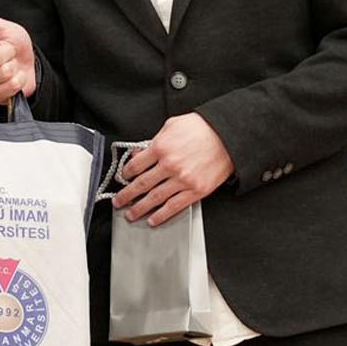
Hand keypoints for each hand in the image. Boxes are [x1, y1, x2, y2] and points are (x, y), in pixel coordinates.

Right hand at [0, 18, 36, 103]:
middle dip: (7, 53)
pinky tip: (14, 77)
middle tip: (7, 53)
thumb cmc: (13, 45)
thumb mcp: (4, 28)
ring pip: (4, 73)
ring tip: (10, 65)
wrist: (26, 63)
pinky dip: (18, 79)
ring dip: (13, 66)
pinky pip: (10, 87)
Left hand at [113, 113, 234, 226]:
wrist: (228, 136)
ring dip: (140, 208)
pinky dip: (161, 215)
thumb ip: (153, 140)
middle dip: (126, 195)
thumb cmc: (202, 128)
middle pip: (141, 185)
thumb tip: (139, 153)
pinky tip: (152, 219)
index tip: (123, 179)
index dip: (125, 174)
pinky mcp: (196, 190)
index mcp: (161, 147)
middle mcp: (169, 165)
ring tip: (131, 214)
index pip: (135, 165)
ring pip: (155, 198)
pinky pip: (174, 206)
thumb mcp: (171, 125)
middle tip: (118, 202)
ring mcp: (182, 180)